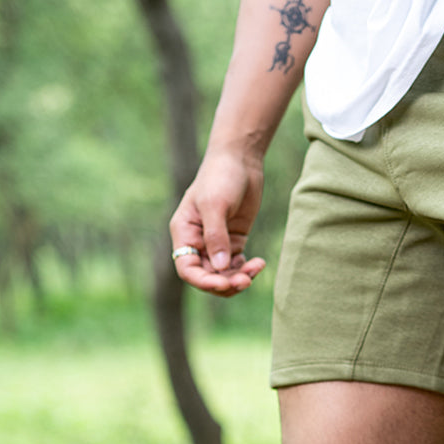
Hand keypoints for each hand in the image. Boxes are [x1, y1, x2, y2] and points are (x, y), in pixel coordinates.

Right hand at [169, 150, 267, 296]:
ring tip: (257, 268)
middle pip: (207, 276)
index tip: (224, 284)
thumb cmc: (221, 176)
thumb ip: (216, 237)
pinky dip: (247, 270)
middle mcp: (197, 242)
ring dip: (239, 278)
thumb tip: (219, 268)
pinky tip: (259, 263)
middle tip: (246, 280)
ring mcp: (216, 243)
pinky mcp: (233, 242)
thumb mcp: (216, 205)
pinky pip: (237, 266)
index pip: (187, 269)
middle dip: (226, 283)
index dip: (203, 282)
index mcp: (184, 233)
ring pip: (224, 275)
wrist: (240, 159)